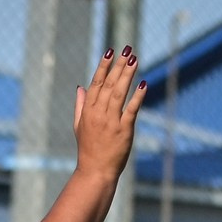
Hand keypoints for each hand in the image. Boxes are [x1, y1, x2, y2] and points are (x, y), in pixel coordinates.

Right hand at [72, 47, 147, 183]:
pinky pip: (131, 110)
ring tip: (134, 60)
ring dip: (127, 75)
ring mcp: (111, 121)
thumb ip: (80, 105)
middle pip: (109, 84)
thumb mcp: (79, 125)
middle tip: (127, 50)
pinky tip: (143, 83)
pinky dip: (137, 96)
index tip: (110, 52)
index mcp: (87, 111)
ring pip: (119, 93)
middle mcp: (98, 113)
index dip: (103, 66)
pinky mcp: (124, 130)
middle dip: (118, 66)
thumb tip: (80, 87)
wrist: (95, 171)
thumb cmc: (88, 149)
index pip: (96, 83)